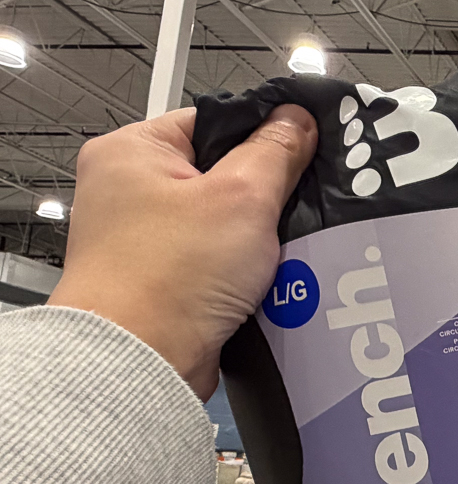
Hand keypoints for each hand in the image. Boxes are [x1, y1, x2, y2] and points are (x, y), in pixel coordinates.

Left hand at [49, 105, 317, 399]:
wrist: (140, 363)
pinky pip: (217, 261)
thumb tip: (297, 120)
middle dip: (264, 196)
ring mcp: (143, 238)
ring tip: (275, 250)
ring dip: (257, 238)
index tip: (302, 154)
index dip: (264, 138)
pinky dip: (244, 271)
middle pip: (222, 174)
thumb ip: (276, 151)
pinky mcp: (162, 279)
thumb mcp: (242, 197)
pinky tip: (264, 280)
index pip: (215, 121)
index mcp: (131, 152)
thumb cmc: (165, 279)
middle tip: (291, 209)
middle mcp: (128, 191)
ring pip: (224, 222)